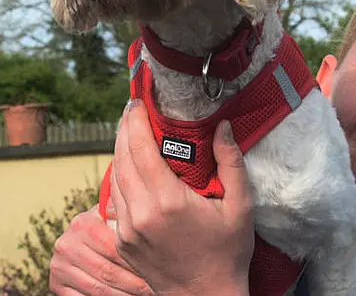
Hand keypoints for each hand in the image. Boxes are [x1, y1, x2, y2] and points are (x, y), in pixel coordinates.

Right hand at [49, 205, 153, 294]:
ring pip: (98, 289)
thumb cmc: (104, 228)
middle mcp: (66, 244)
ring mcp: (59, 266)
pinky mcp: (56, 284)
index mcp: (82, 224)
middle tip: (154, 289)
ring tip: (144, 295)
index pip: (115, 249)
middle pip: (108, 272)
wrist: (78, 243)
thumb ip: (123, 214)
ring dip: (124, 295)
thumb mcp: (111, 217)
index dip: (138, 262)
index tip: (157, 270)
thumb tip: (145, 212)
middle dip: (135, 284)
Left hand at [110, 99, 254, 295]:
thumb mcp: (239, 207)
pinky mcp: (123, 241)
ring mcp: (128, 230)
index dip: (135, 121)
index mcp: (168, 201)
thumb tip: (222, 127)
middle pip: (122, 158)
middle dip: (124, 129)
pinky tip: (132, 167)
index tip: (137, 102)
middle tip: (132, 110)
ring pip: (115, 178)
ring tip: (131, 133)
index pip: (140, 148)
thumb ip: (230, 163)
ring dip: (120, 152)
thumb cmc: (228, 254)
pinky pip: (117, 200)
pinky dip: (121, 178)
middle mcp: (141, 214)